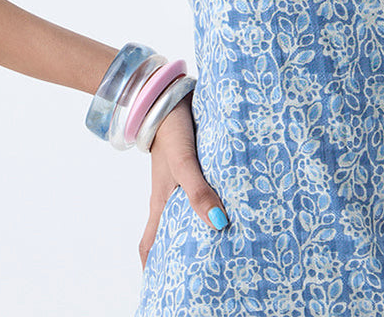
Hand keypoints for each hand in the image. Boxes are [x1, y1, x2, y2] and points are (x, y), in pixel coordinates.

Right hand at [138, 89, 228, 269]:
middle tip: (207, 271)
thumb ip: (199, 192)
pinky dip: (211, 200)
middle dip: (183, 253)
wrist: (168, 94)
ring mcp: (179, 179)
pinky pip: (200, 189)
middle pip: (172, 233)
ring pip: (188, 211)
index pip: (149, 247)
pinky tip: (234, 200)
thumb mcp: (185, 164)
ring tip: (228, 241)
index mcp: (160, 203)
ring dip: (201, 225)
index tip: (162, 289)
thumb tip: (219, 225)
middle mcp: (169, 195)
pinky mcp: (192, 163)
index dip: (153, 270)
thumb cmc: (172, 131)